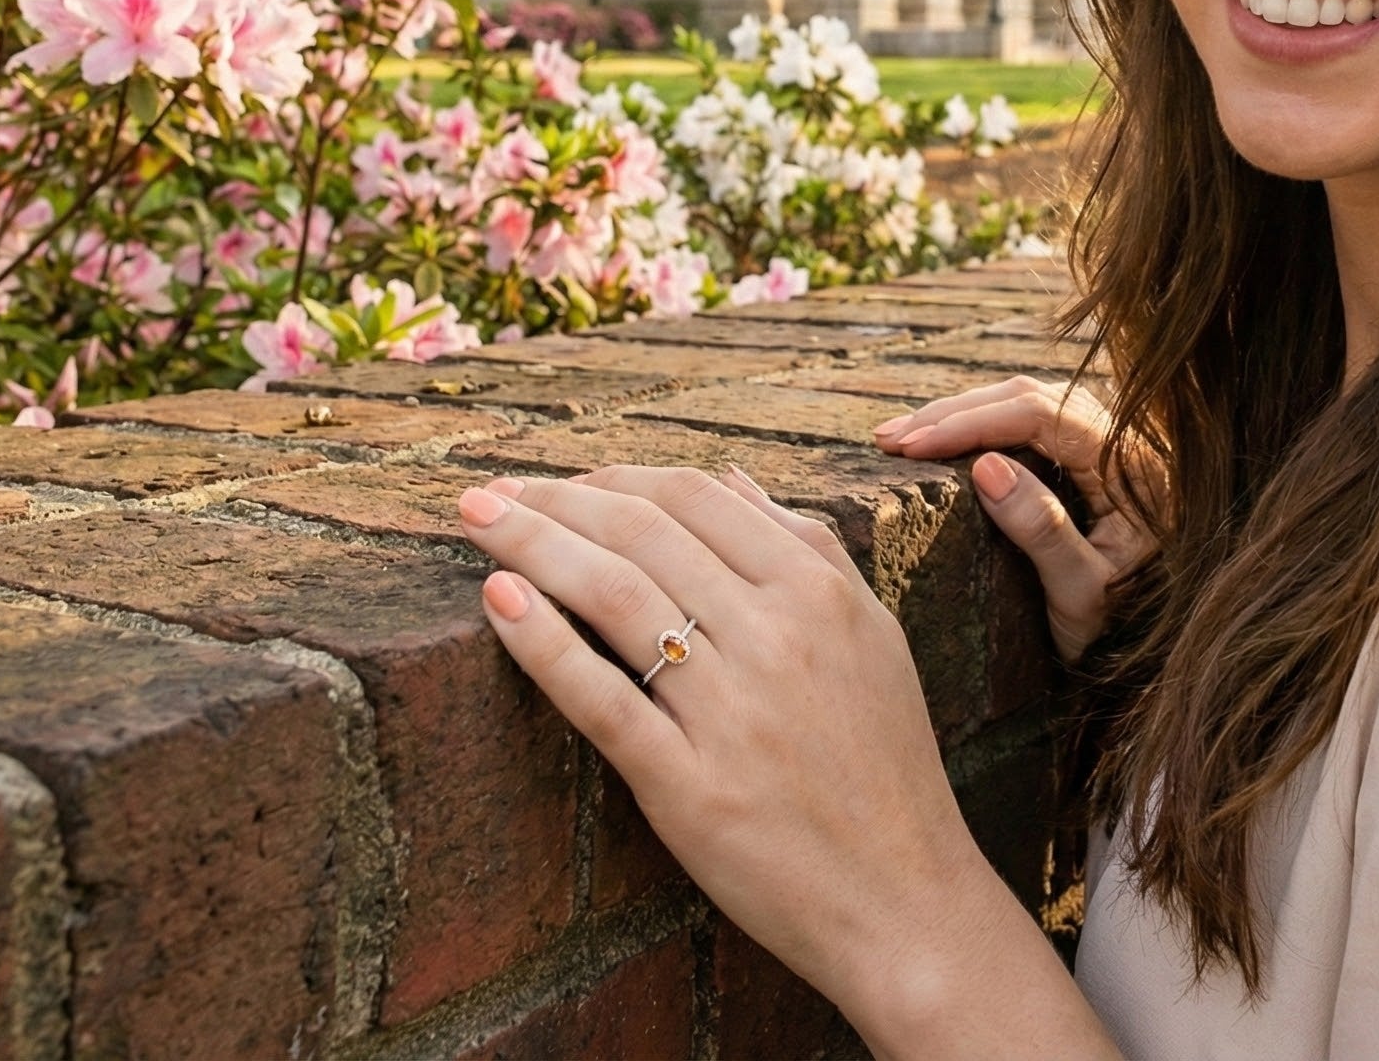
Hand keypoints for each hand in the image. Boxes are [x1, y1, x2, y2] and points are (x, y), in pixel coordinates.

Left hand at [456, 463, 1031, 1047]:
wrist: (903, 900)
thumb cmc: (885, 765)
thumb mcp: (873, 633)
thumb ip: (809, 547)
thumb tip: (734, 477)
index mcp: (817, 589)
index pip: (695, 497)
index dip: (615, 476)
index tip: (561, 480)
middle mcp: (775, 634)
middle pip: (643, 532)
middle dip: (554, 499)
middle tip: (488, 491)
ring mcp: (730, 710)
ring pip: (614, 595)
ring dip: (532, 544)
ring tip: (475, 522)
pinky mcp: (687, 786)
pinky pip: (600, 697)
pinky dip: (541, 641)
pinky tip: (497, 601)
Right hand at [872, 376, 1157, 662]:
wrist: (1168, 650)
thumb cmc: (1130, 628)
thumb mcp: (1085, 594)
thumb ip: (1044, 532)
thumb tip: (986, 465)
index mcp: (1129, 462)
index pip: (1039, 414)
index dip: (970, 423)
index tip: (914, 447)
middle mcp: (1120, 438)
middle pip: (1027, 397)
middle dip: (952, 413)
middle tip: (889, 439)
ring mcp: (1104, 444)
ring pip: (1025, 403)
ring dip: (961, 415)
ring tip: (901, 438)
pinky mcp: (1089, 458)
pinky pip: (1030, 424)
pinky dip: (981, 427)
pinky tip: (944, 444)